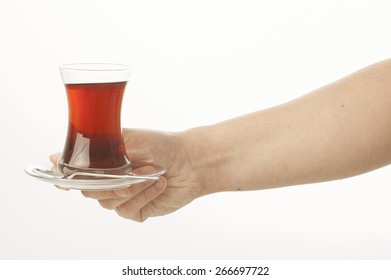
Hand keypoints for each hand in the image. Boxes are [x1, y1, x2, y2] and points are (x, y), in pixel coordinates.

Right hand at [51, 129, 202, 221]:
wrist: (190, 161)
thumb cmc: (161, 145)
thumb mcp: (128, 139)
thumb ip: (96, 149)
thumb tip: (57, 156)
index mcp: (104, 163)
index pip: (75, 176)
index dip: (66, 179)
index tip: (64, 180)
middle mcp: (111, 182)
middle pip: (89, 191)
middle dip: (110, 182)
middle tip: (130, 171)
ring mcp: (123, 198)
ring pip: (108, 202)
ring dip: (132, 186)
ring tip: (151, 173)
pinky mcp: (137, 211)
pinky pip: (128, 210)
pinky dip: (145, 195)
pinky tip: (158, 183)